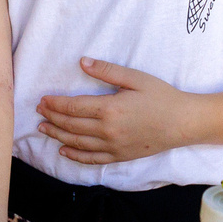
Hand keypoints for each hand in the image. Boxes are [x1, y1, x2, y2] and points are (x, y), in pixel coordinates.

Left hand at [38, 58, 218, 164]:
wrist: (183, 122)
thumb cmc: (161, 96)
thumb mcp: (135, 78)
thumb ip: (107, 71)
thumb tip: (82, 62)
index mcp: (110, 109)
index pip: (73, 106)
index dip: (55, 103)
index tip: (42, 99)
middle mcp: (107, 131)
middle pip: (71, 125)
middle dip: (52, 117)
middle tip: (38, 111)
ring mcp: (113, 146)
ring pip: (77, 143)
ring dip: (57, 135)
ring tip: (43, 128)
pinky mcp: (119, 157)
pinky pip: (92, 159)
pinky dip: (75, 156)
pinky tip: (64, 150)